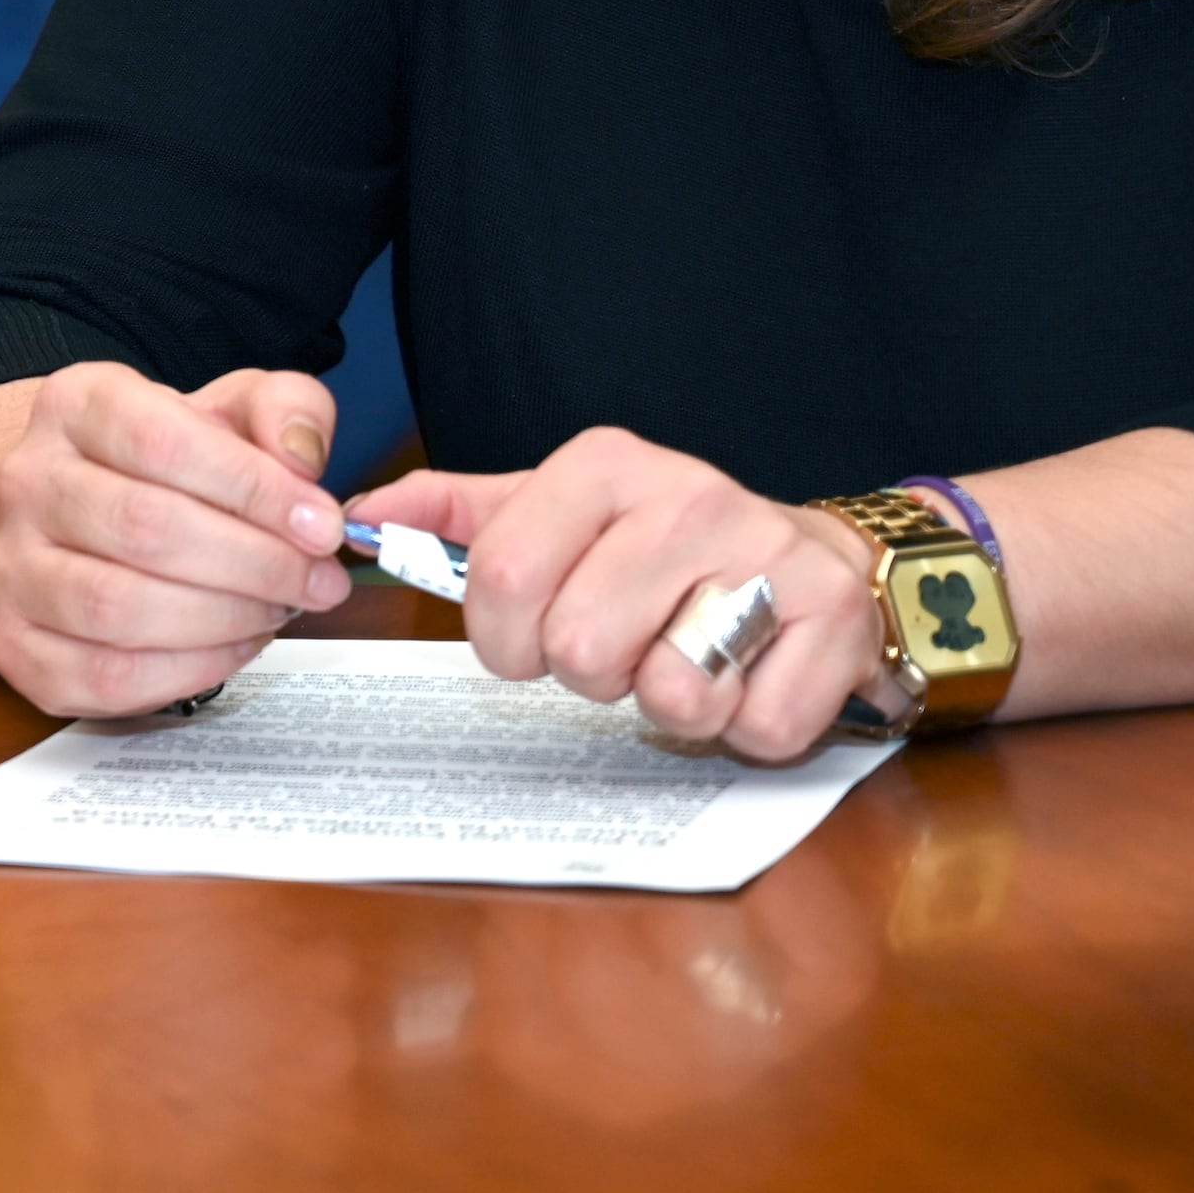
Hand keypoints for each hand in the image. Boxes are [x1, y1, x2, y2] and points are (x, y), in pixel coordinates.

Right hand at [0, 363, 353, 718]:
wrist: (82, 518)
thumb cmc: (169, 467)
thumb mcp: (232, 412)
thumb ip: (285, 410)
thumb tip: (300, 459)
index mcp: (76, 404)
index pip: (162, 439)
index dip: (254, 488)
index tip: (321, 524)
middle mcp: (27, 480)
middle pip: (143, 526)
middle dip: (255, 563)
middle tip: (319, 582)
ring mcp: (10, 567)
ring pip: (118, 607)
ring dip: (224, 618)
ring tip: (277, 610)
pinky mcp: (15, 646)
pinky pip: (105, 675)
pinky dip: (188, 670)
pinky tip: (233, 645)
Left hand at [362, 430, 876, 764]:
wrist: (814, 559)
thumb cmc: (661, 550)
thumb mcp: (557, 514)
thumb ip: (457, 517)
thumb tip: (361, 517)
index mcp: (606, 466)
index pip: (501, 576)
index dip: (501, 638)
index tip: (527, 640)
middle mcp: (688, 497)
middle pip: (578, 649)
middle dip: (589, 676)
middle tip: (624, 648)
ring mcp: (767, 556)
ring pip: (668, 693)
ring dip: (669, 703)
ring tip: (687, 656)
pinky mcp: (832, 622)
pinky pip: (754, 726)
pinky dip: (743, 726)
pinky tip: (750, 676)